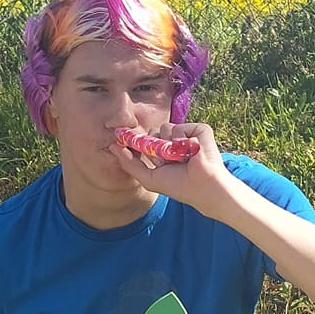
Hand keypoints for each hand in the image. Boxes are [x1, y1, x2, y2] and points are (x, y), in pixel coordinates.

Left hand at [113, 121, 237, 218]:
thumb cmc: (178, 186)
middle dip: (155, 145)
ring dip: (169, 145)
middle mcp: (175, 142)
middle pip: (154, 131)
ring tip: (180, 158)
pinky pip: (180, 126)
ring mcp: (187, 135)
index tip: (128, 140)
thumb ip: (129, 163)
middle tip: (165, 160)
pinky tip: (189, 151)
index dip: (138, 141)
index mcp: (163, 152)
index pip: (146, 140)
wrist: (202, 186)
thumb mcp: (148, 178)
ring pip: (166, 127)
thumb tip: (112, 146)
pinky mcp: (199, 130)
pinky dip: (181, 140)